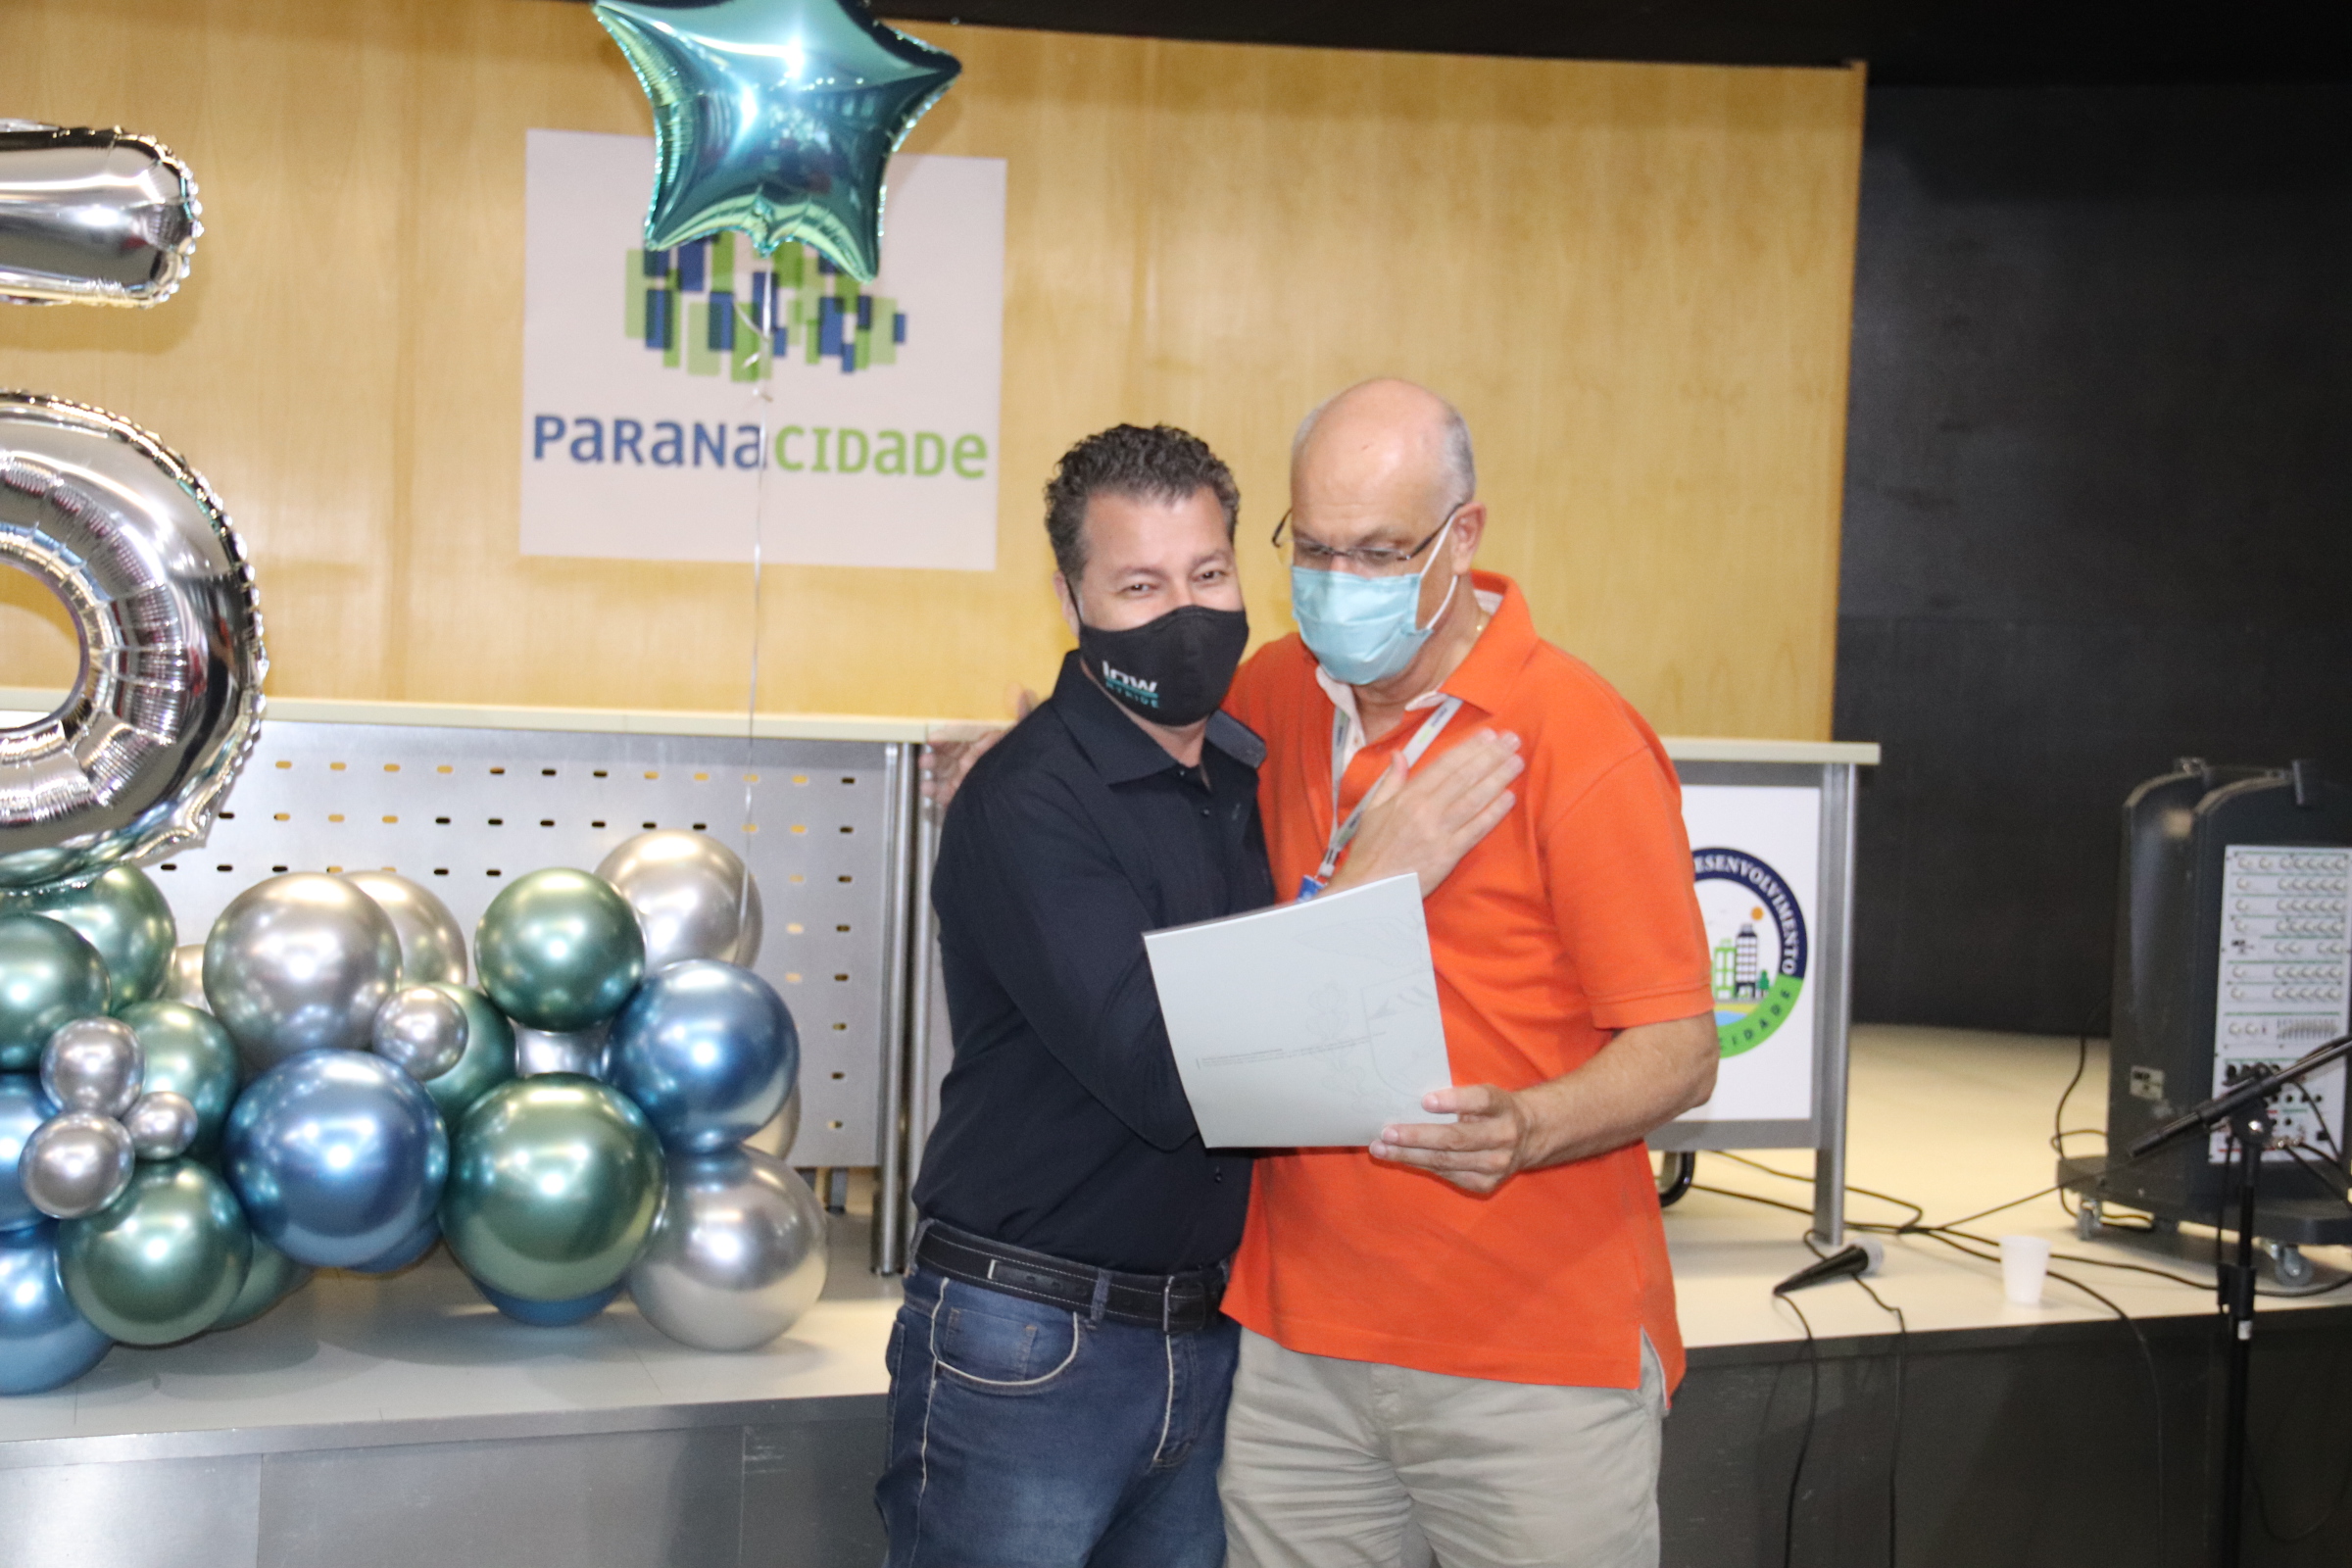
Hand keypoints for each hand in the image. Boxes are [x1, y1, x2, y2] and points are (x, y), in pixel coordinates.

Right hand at [921, 684, 1037, 809]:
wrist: (1028, 793)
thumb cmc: (1027, 760)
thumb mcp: (1024, 736)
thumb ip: (1024, 716)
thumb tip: (1026, 692)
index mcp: (983, 744)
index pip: (960, 738)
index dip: (946, 737)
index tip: (933, 738)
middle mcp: (973, 762)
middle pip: (948, 755)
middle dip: (935, 754)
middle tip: (926, 756)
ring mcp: (967, 780)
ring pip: (943, 773)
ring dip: (932, 769)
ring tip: (925, 765)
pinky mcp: (963, 797)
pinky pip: (945, 795)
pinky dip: (934, 792)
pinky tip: (927, 788)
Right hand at [1327, 728, 1522, 897]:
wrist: (1368, 888)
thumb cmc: (1370, 849)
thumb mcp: (1372, 809)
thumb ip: (1390, 780)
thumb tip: (1398, 754)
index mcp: (1407, 797)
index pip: (1444, 766)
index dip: (1469, 748)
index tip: (1489, 735)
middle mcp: (1425, 810)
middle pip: (1464, 777)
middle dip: (1491, 756)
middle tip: (1513, 741)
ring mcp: (1439, 832)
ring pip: (1474, 799)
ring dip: (1498, 778)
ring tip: (1517, 762)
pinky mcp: (1449, 854)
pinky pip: (1476, 829)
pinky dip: (1493, 812)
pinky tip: (1509, 798)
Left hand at [1371, 1084, 1541, 1194]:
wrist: (1529, 1137)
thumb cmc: (1491, 1110)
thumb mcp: (1484, 1095)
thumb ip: (1457, 1096)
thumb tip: (1407, 1099)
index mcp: (1502, 1106)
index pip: (1480, 1101)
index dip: (1453, 1101)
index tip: (1425, 1101)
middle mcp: (1504, 1136)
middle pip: (1456, 1138)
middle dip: (1417, 1136)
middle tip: (1387, 1132)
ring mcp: (1497, 1164)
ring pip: (1447, 1161)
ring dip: (1409, 1155)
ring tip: (1381, 1149)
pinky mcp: (1487, 1183)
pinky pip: (1448, 1175)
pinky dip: (1421, 1165)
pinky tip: (1400, 1159)